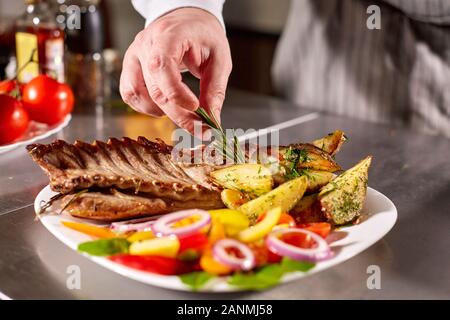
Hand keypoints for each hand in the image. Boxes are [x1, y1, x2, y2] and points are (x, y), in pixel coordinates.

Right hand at [120, 7, 231, 134]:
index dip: (178, 94)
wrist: (188, 21)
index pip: (163, 66)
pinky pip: (129, 93)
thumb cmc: (203, 36)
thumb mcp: (219, 59)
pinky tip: (163, 107)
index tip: (197, 108)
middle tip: (200, 128)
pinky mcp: (130, 67)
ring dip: (160, 111)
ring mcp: (134, 55)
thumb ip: (215, 90)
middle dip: (179, 114)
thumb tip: (212, 120)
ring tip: (182, 112)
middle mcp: (146, 44)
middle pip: (155, 88)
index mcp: (169, 35)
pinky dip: (145, 107)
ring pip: (137, 94)